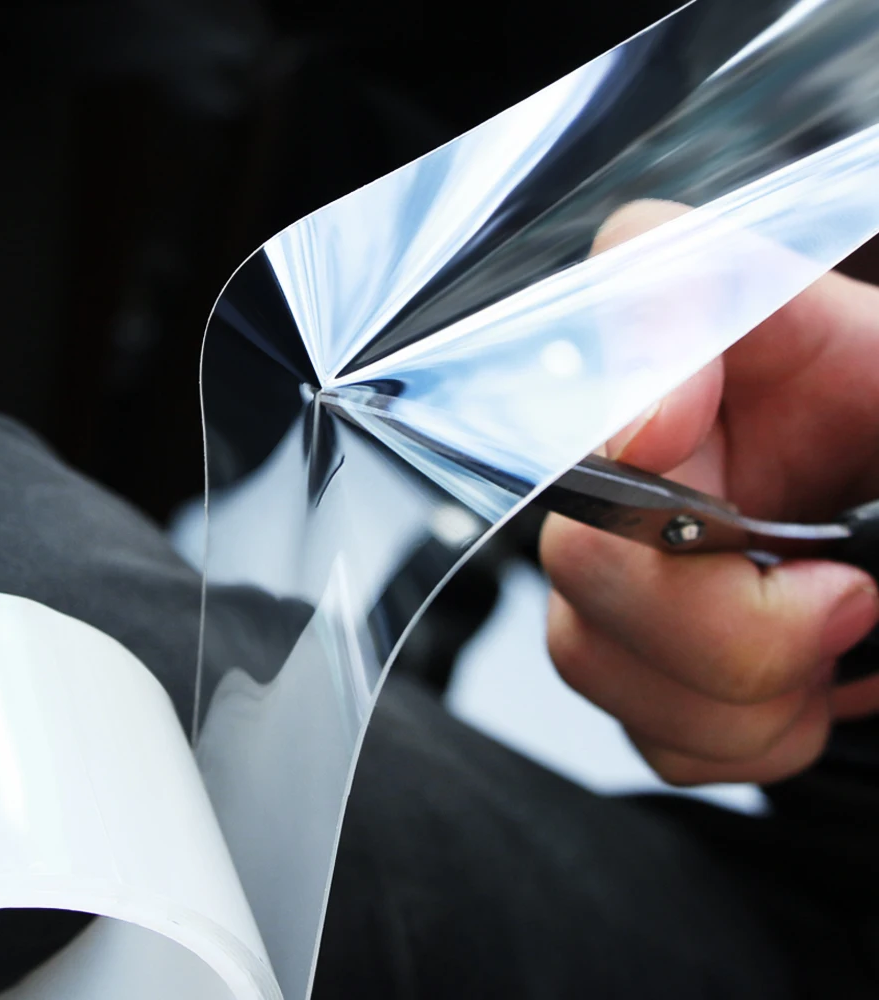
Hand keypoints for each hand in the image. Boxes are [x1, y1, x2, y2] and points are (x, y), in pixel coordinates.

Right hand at [539, 201, 878, 786]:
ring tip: (831, 655)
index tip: (676, 426)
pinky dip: (735, 737)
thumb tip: (652, 418)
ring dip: (733, 691)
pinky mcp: (644, 654)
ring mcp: (636, 557)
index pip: (643, 269)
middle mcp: (663, 443)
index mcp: (756, 345)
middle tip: (840, 604)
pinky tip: (799, 696)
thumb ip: (829, 344)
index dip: (638, 347)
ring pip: (586, 641)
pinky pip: (643, 726)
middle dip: (714, 613)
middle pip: (579, 523)